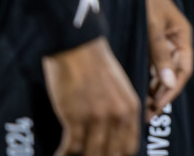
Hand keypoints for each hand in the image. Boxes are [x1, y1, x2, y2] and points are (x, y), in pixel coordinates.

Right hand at [41, 37, 141, 155]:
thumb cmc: (96, 66)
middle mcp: (118, 115)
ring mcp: (97, 117)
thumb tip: (116, 134)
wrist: (77, 47)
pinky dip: (63, 155)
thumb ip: (122, 111)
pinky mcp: (75, 116)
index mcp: (131, 108)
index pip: (129, 147)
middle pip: (112, 154)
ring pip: (92, 154)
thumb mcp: (119, 88)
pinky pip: (70, 147)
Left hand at [142, 0, 191, 117]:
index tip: (158, 106)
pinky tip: (139, 89)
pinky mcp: (151, 41)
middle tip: (147, 113)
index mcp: (183, 37)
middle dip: (162, 94)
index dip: (173, 90)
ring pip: (163, 71)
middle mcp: (176, 42)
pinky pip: (153, 64)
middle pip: (174, 74)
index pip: (184, 71)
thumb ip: (161, 54)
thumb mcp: (154, 27)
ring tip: (142, 106)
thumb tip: (169, 83)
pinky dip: (147, 78)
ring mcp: (163, 42)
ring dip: (154, 88)